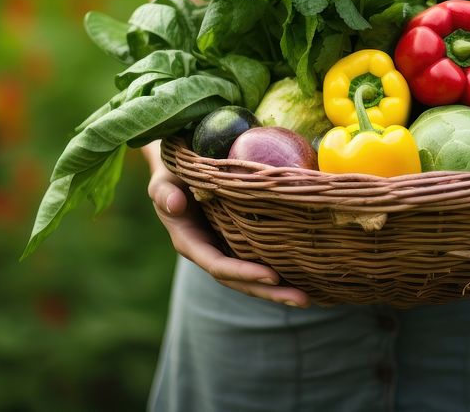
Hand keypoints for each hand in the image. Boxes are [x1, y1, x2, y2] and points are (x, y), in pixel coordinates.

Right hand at [148, 165, 311, 307]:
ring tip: (307, 299)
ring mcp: (226, 249)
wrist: (179, 169)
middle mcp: (209, 251)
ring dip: (278, 290)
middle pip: (240, 280)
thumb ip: (164, 191)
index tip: (272, 276)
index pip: (218, 265)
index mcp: (190, 242)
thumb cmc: (171, 172)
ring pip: (251, 277)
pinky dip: (280, 272)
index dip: (244, 273)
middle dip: (269, 292)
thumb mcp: (162, 179)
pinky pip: (259, 261)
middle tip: (302, 300)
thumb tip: (175, 203)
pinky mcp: (240, 242)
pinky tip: (305, 278)